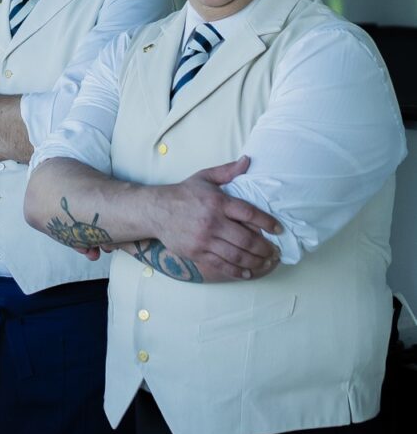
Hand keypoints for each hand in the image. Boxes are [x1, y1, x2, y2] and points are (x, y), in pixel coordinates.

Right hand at [147, 156, 282, 281]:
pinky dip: (238, 272)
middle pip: (246, 239)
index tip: (279, 229)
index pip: (249, 213)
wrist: (156, 210)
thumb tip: (248, 160)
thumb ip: (228, 171)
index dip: (267, 222)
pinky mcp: (197, 253)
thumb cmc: (183, 193)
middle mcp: (212, 222)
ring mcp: (204, 240)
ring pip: (237, 256)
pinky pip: (222, 265)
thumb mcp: (205, 177)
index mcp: (217, 202)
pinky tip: (248, 273)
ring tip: (267, 262)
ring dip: (256, 262)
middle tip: (275, 251)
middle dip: (265, 248)